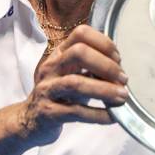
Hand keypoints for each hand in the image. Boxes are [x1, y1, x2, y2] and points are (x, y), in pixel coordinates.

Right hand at [17, 25, 128, 146]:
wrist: (31, 120)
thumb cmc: (60, 95)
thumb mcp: (73, 74)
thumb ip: (92, 67)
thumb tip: (121, 69)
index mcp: (59, 54)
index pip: (81, 33)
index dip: (104, 43)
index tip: (118, 59)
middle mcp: (51, 67)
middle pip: (78, 53)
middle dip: (106, 65)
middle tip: (123, 79)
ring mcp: (46, 89)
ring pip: (75, 83)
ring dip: (104, 90)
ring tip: (122, 97)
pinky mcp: (48, 113)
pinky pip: (76, 112)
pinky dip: (98, 114)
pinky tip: (112, 117)